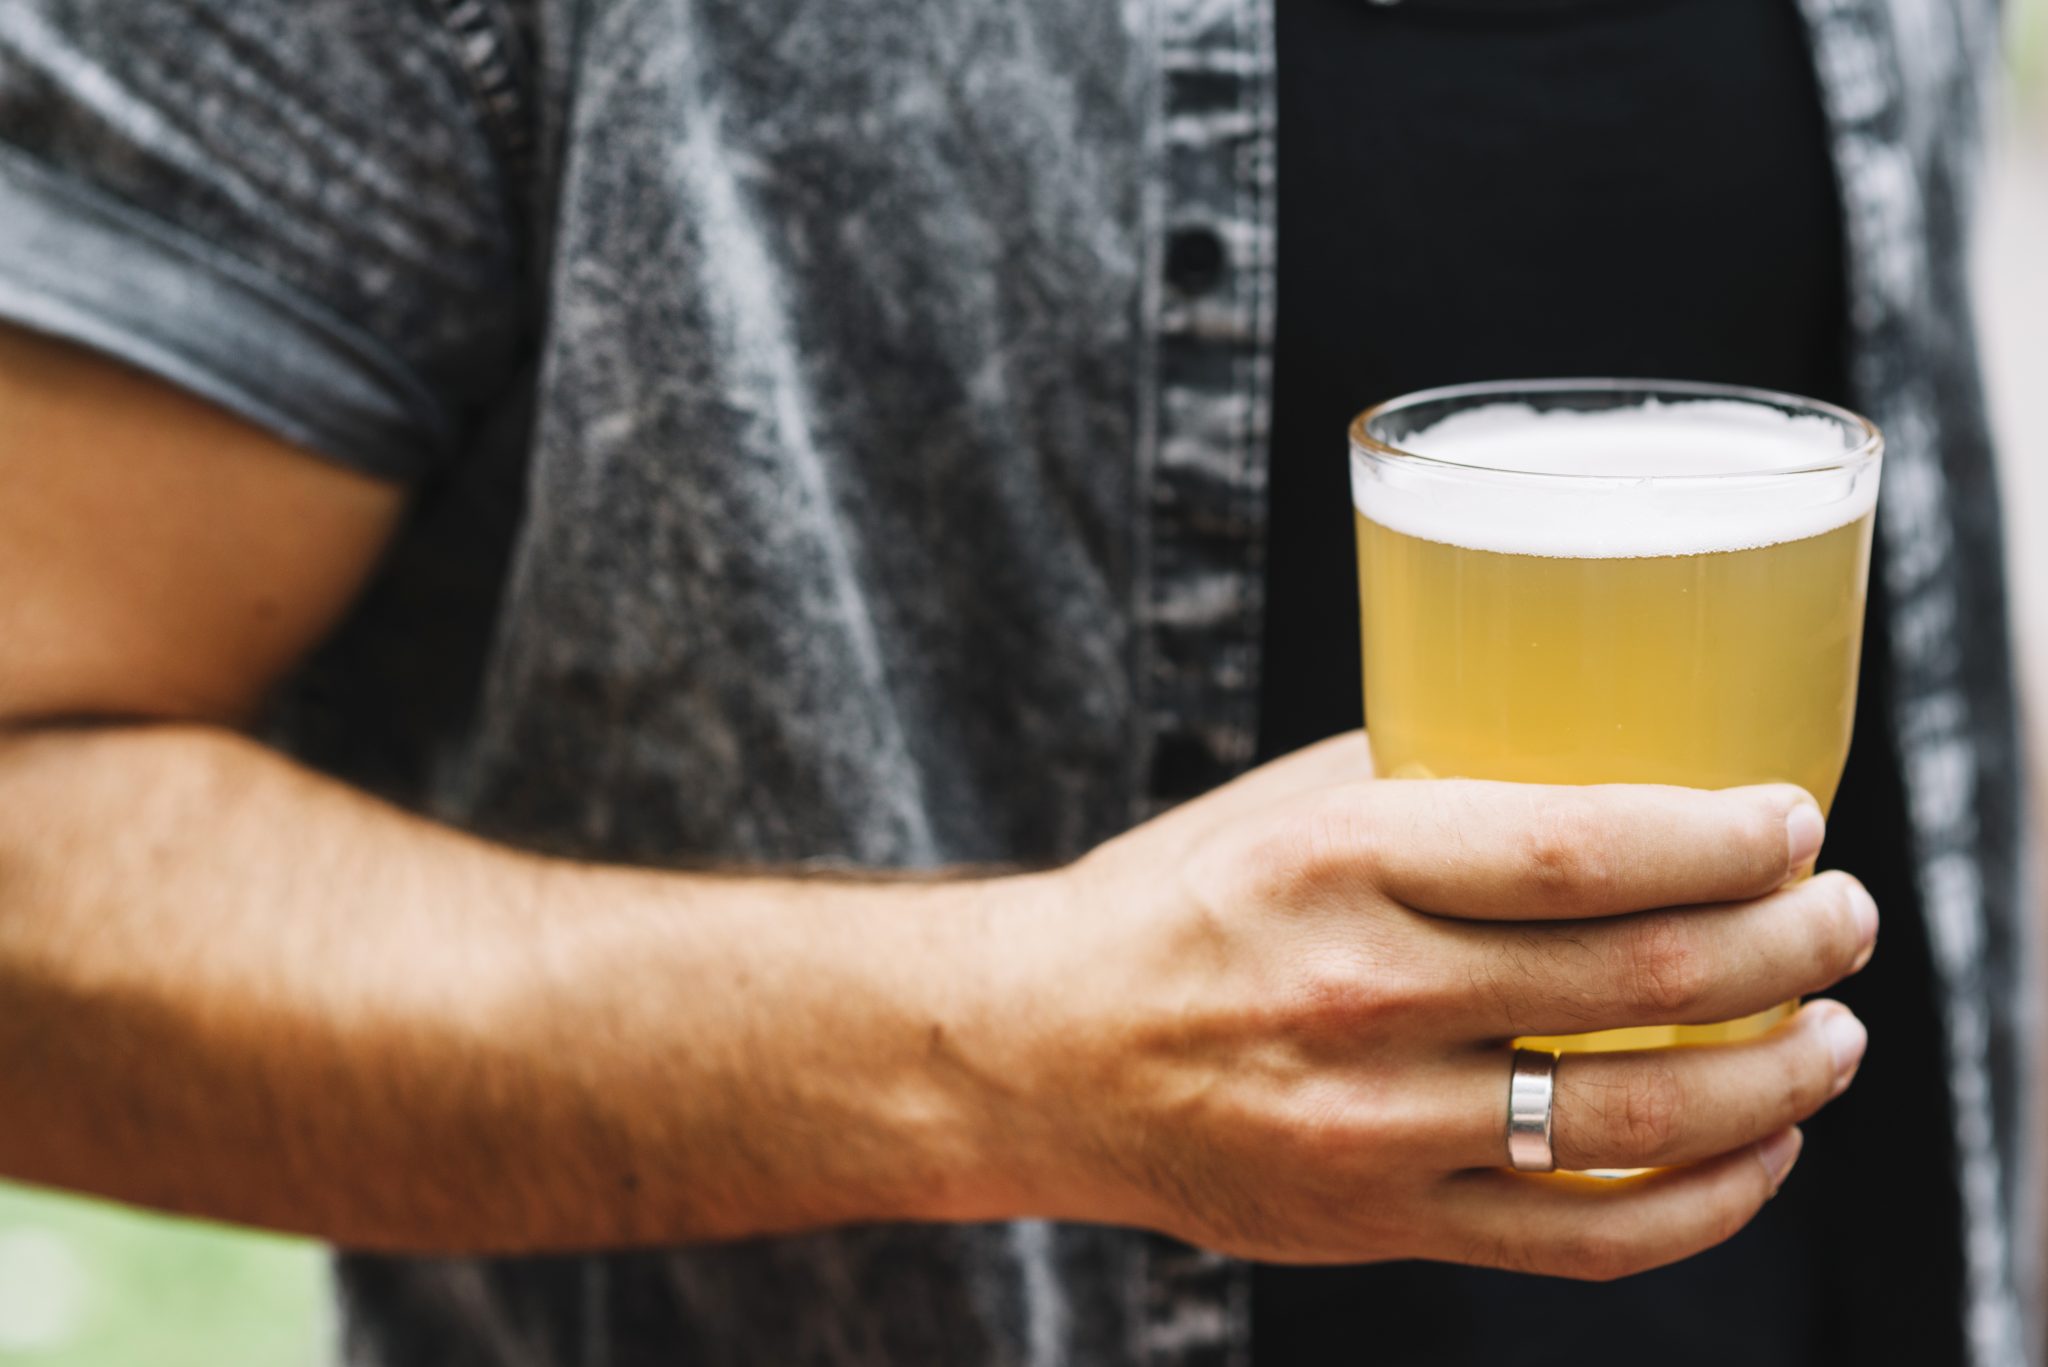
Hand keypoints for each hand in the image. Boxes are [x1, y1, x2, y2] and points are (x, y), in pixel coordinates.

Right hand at [985, 733, 1874, 1279]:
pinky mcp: (1381, 1221)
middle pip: (1637, 976)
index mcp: (1334, 861)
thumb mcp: (1283, 808)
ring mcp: (1372, 1125)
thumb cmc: (1175, 906)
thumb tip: (1601, 763)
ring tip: (1834, 1036)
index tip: (1793, 818)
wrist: (1042, 1051)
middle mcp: (1358, 994)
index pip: (1577, 849)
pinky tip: (1758, 1152)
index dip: (1720, 838)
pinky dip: (1706, 1200)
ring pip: (1636, 1116)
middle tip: (1842, 917)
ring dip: (1779, 1076)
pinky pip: (1584, 1237)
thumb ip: (1433, 784)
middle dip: (1789, 942)